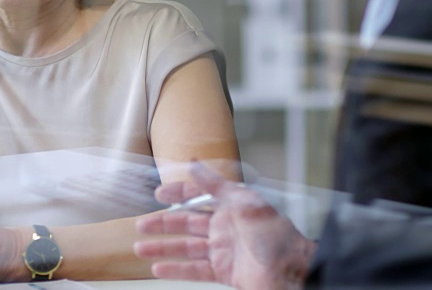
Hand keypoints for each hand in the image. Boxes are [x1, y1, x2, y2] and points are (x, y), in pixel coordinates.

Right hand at [134, 162, 315, 289]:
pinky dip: (176, 269)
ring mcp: (223, 251)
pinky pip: (194, 270)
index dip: (178, 194)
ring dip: (163, 248)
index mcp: (231, 207)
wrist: (294, 272)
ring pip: (185, 248)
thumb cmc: (277, 236)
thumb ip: (217, 184)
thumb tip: (195, 162)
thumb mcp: (246, 203)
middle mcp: (225, 228)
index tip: (158, 194)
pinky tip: (158, 269)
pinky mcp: (224, 272)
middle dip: (163, 224)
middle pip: (186, 224)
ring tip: (140, 248)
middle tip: (142, 225)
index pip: (198, 197)